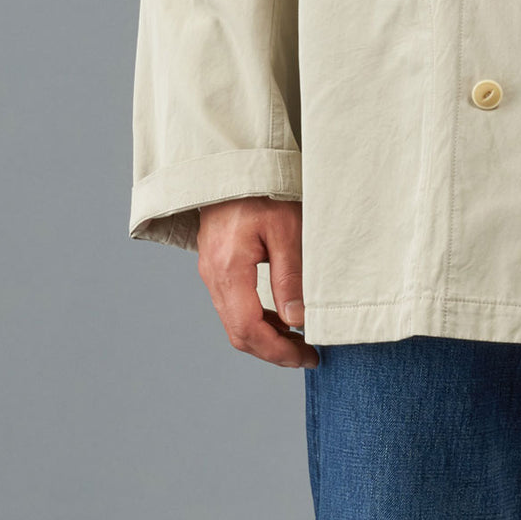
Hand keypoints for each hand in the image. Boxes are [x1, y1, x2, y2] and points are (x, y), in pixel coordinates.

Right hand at [196, 197, 318, 367]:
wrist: (232, 163)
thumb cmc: (263, 190)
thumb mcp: (288, 230)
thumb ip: (291, 277)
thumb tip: (298, 321)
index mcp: (228, 269)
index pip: (248, 329)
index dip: (278, 351)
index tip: (308, 356)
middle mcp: (213, 276)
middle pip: (238, 333)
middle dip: (274, 351)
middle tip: (308, 355)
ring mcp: (211, 272)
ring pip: (235, 322)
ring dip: (266, 337)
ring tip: (300, 340)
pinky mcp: (217, 266)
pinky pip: (234, 306)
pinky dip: (258, 319)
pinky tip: (282, 317)